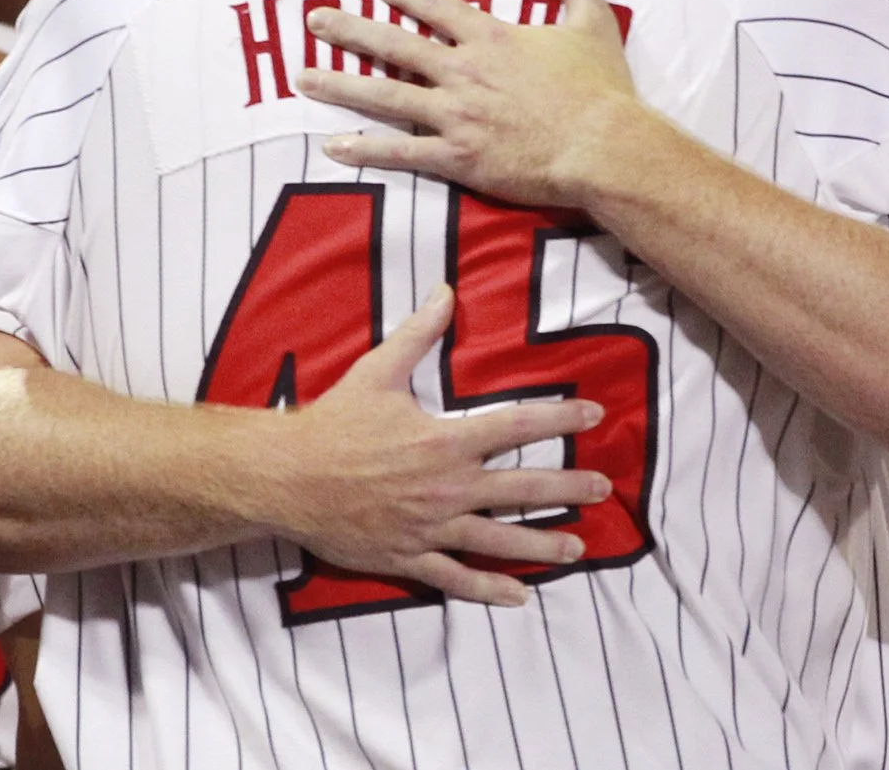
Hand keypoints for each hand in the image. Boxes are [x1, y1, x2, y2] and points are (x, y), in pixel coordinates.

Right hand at [274, 285, 609, 607]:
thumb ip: (418, 332)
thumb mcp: (377, 370)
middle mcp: (447, 487)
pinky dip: (489, 590)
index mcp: (445, 441)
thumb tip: (447, 291)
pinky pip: (456, 578)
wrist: (286, 477)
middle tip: (602, 488)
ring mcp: (430, 527)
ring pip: (500, 540)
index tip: (593, 414)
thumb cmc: (332, 422)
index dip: (561, 418)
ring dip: (544, 543)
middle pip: (524, 489)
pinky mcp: (408, 556)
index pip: (518, 427)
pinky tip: (519, 597)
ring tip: (578, 547)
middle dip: (569, 487)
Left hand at [297, 0, 644, 209]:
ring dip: (340, 86)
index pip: (434, 7)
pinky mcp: (458, 157)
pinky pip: (402, 151)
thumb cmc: (601, 90)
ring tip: (302, 79)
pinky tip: (334, 147)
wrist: (603, 147)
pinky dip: (366, 150)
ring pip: (385, 96)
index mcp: (491, 39)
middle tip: (313, 20)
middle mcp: (464, 72)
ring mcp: (456, 115)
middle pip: (394, 45)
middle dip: (349, 31)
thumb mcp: (594, 23)